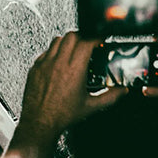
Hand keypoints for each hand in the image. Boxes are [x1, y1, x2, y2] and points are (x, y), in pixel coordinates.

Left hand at [8, 32, 125, 157]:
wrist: (40, 122)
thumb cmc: (62, 115)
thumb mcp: (91, 106)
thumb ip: (110, 97)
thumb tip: (121, 91)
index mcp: (74, 70)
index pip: (86, 41)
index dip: (96, 37)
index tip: (101, 38)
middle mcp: (58, 63)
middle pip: (72, 35)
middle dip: (83, 35)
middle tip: (89, 42)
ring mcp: (45, 63)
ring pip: (57, 40)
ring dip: (68, 41)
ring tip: (75, 49)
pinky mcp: (36, 67)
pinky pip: (46, 51)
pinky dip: (55, 51)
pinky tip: (60, 60)